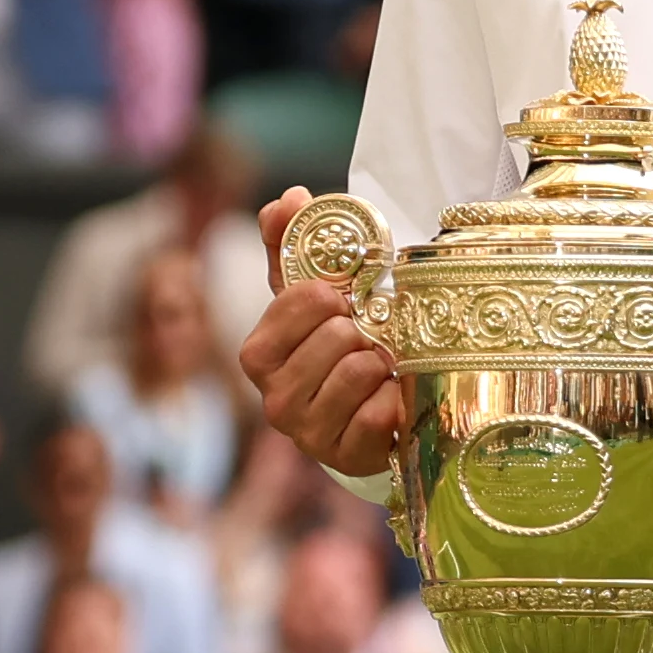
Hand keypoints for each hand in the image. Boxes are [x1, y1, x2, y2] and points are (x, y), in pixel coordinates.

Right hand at [242, 187, 412, 478]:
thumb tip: (291, 195)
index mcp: (258, 353)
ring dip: (381, 364)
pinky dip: (394, 400)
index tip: (344, 303)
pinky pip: (380, 413)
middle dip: (362, 331)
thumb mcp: (310, 295)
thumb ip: (291, 242)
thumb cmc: (333, 348)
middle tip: (367, 340)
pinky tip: (389, 400)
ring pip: (359, 371)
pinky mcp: (344, 457)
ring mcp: (306, 433)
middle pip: (336, 335)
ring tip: (379, 368)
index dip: (335, 295)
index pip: (300, 300)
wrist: (366, 415)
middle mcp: (272, 398)